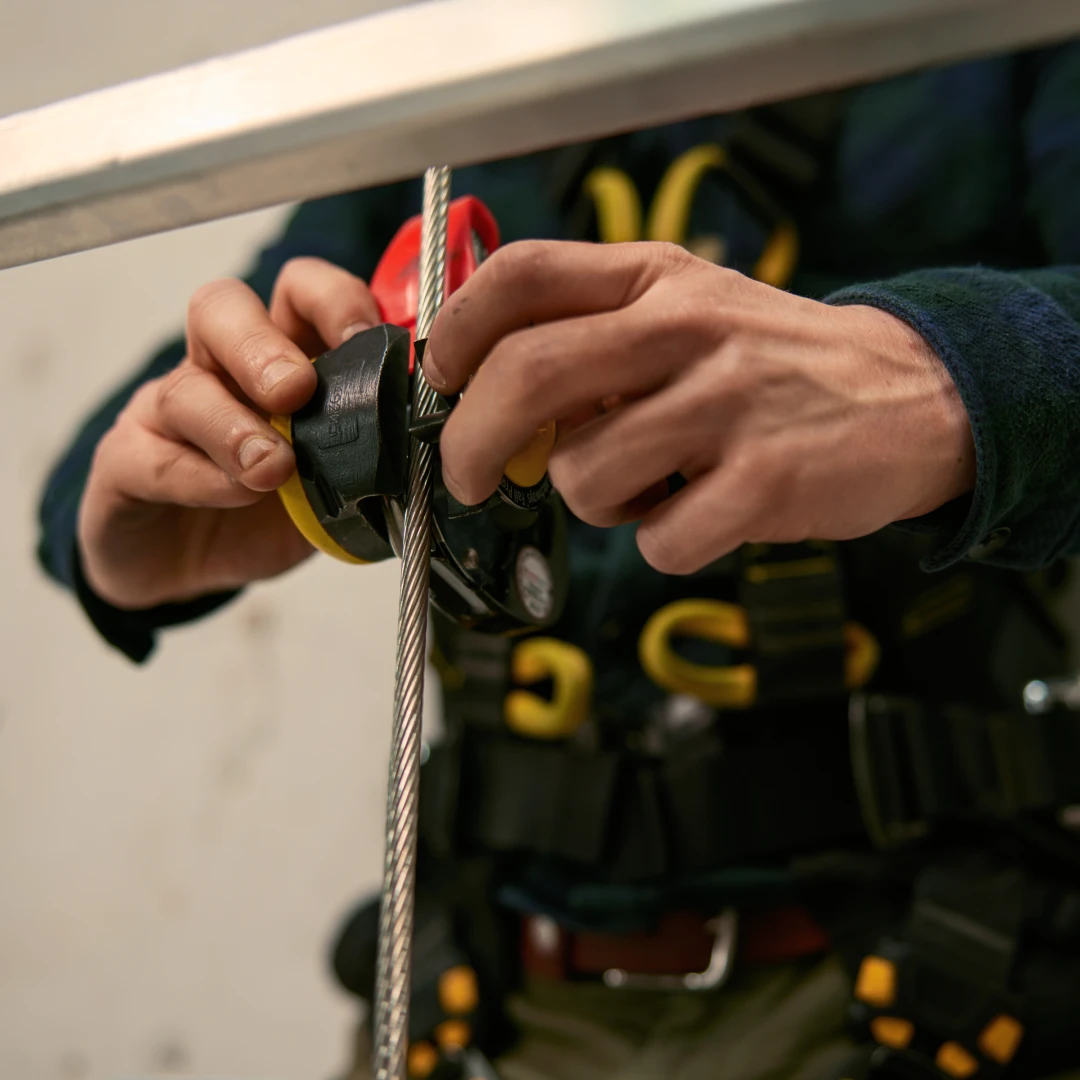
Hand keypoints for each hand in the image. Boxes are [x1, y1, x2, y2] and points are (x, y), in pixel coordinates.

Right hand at [78, 258, 380, 607]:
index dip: (334, 302)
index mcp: (282, 357)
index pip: (299, 294)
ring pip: (186, 388)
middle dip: (264, 347)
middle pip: (222, 311)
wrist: (192, 566)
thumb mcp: (336, 481)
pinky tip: (238, 495)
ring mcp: (168, 412)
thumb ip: (371, 454)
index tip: (368, 339)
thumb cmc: (269, 510)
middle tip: (297, 391)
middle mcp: (220, 370)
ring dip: (236, 427)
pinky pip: (153, 457)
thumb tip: (429, 445)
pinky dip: (201, 477)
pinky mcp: (129, 462)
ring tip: (274, 467)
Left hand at [425, 241, 974, 573]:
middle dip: (470, 444)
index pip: (521, 276)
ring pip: (582, 476)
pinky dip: (663, 543)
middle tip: (468, 478)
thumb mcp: (689, 308)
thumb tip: (488, 391)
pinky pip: (657, 541)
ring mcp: (727, 402)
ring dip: (595, 502)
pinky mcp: (765, 481)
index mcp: (656, 278)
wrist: (910, 394)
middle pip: (525, 377)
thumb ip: (596, 335)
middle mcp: (686, 327)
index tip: (441, 379)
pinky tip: (700, 513)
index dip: (456, 331)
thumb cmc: (771, 361)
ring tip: (648, 486)